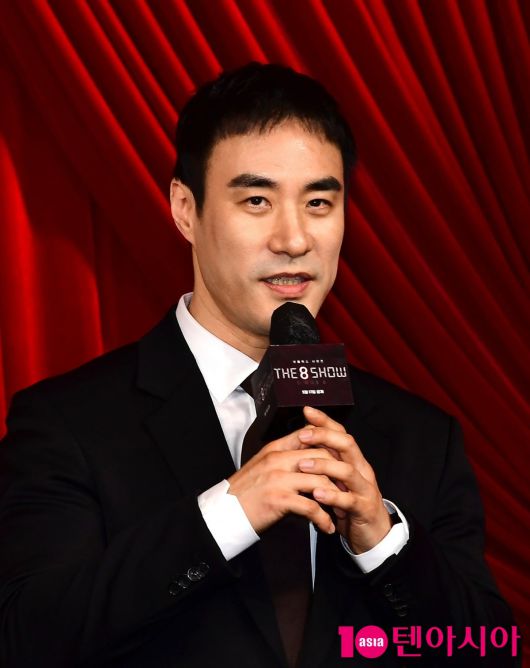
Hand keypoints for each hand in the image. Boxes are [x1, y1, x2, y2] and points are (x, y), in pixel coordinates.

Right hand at [227, 428, 338, 535]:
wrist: (224, 513)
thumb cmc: (244, 492)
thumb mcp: (262, 466)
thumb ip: (283, 457)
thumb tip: (306, 455)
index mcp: (274, 448)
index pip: (309, 436)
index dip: (329, 447)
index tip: (340, 462)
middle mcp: (278, 459)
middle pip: (321, 456)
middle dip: (338, 473)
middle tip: (347, 488)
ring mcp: (279, 479)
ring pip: (320, 481)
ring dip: (335, 498)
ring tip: (340, 510)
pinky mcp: (279, 499)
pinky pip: (312, 507)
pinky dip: (323, 519)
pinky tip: (326, 527)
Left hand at [297, 406, 391, 553]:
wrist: (374, 534)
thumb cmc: (350, 504)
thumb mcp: (337, 480)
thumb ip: (325, 462)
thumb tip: (303, 440)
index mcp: (354, 460)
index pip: (341, 433)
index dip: (325, 421)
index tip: (307, 411)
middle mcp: (361, 470)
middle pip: (348, 445)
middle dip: (325, 437)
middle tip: (302, 436)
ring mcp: (365, 488)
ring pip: (348, 471)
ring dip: (324, 466)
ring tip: (303, 465)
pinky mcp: (364, 509)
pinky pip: (349, 500)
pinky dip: (333, 496)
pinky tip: (317, 494)